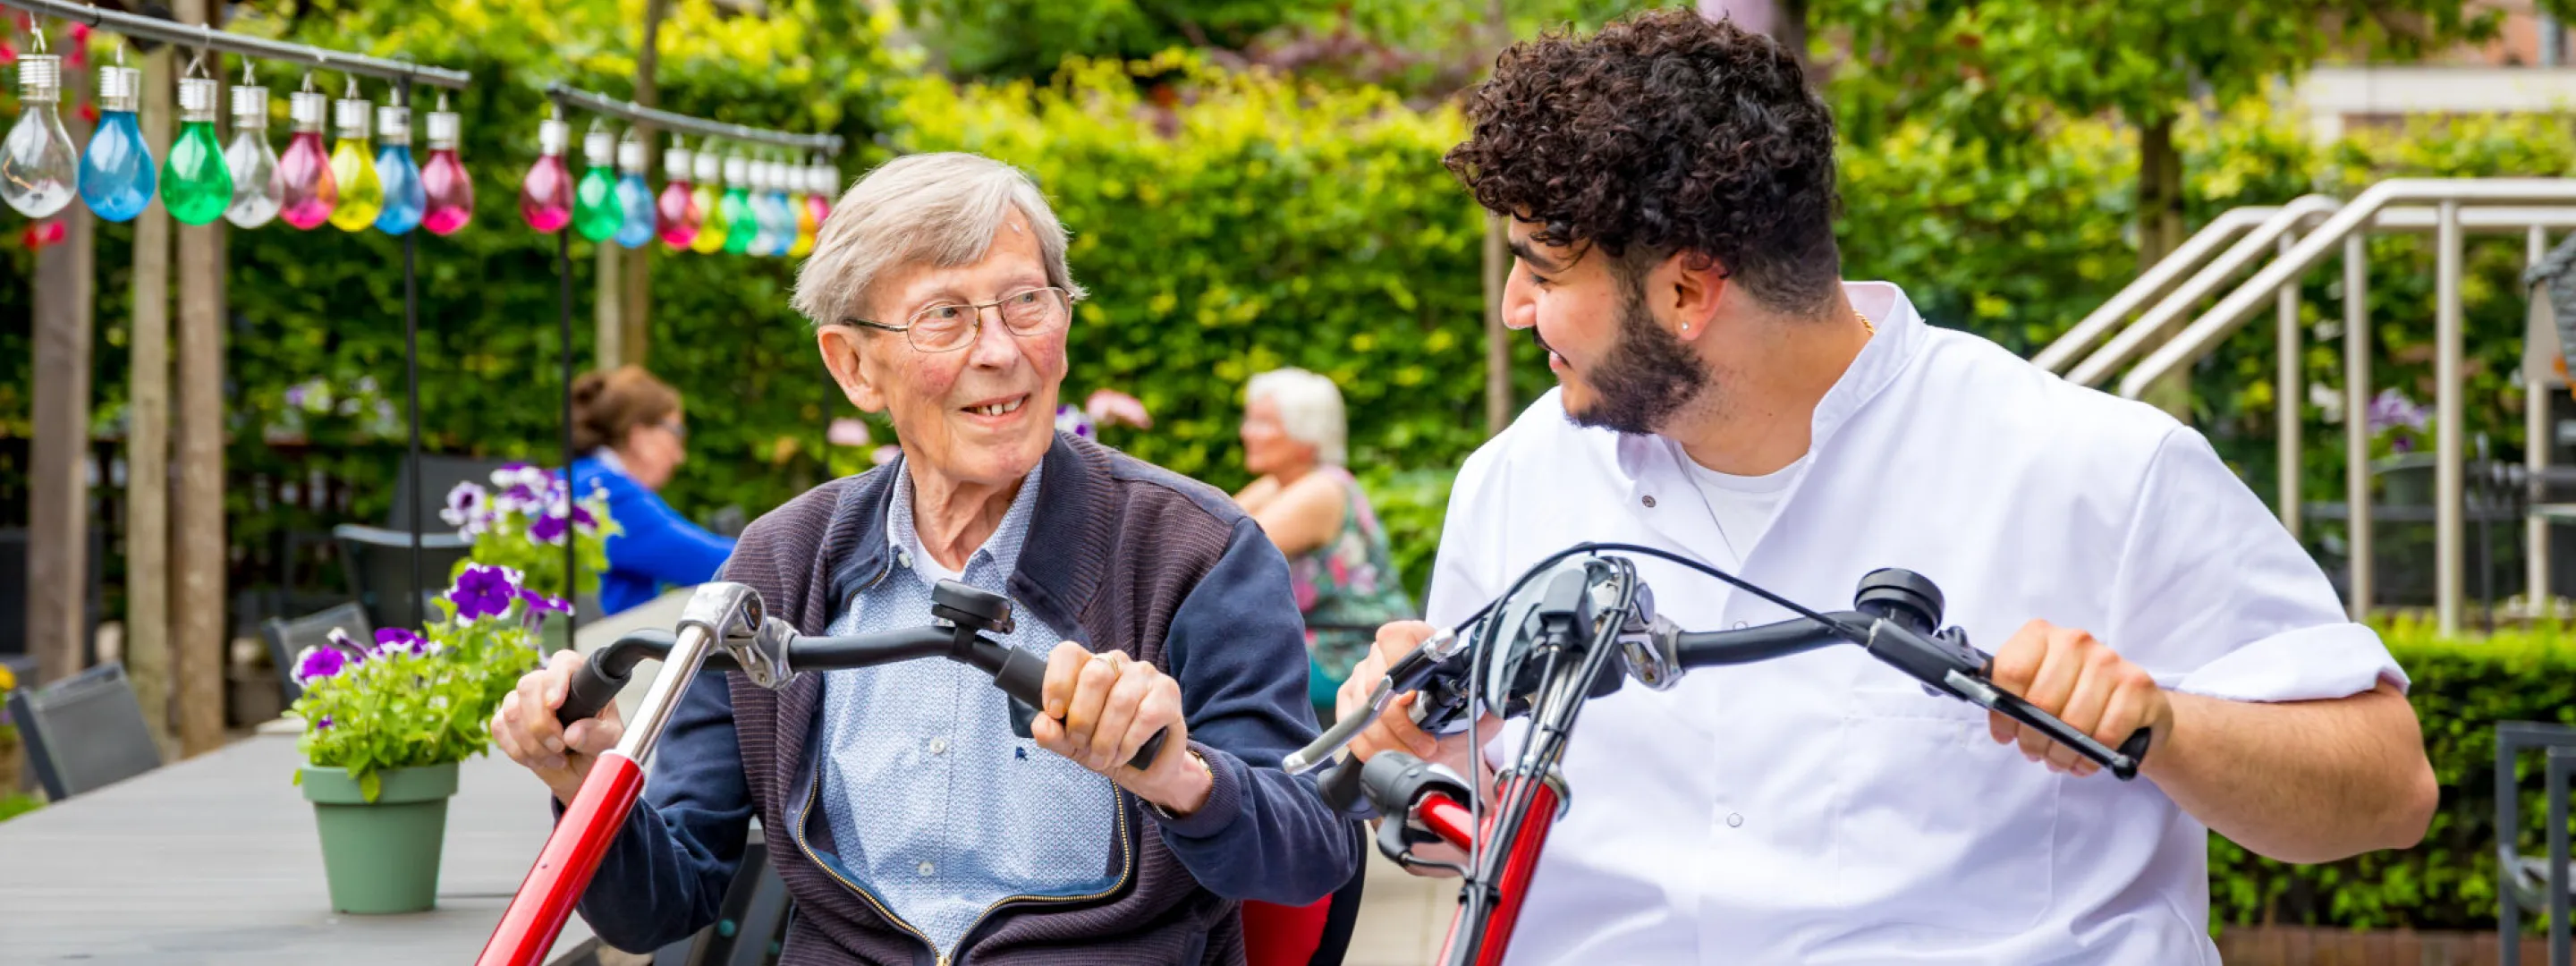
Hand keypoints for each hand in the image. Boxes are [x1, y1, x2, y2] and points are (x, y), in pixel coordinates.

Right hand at [491, 649, 625, 804]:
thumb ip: (598, 735)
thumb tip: (574, 733)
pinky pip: (499, 727)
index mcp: (581, 680)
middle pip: (529, 686)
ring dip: (531, 742)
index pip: (564, 663)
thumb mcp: (611, 742)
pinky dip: (517, 750)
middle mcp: (550, 685)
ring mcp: (526, 701)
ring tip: (555, 757)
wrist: (581, 771)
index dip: (555, 680)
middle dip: (541, 723)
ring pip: (511, 710)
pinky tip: (537, 759)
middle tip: (560, 745)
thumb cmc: (599, 747)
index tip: (555, 704)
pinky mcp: (508, 720)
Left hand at [1029, 643, 1205, 815]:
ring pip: (1120, 700)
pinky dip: (1129, 742)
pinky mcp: (1168, 692)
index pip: (1068, 654)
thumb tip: (1042, 723)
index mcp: (1088, 667)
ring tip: (1102, 758)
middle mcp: (1116, 663)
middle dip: (1082, 719)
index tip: (1055, 713)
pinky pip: (1145, 715)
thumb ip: (1052, 734)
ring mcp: (1145, 674)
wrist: (1146, 769)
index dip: (1057, 682)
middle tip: (1081, 744)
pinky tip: (1123, 754)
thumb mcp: (1071, 745)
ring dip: (1105, 739)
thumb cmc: (1106, 746)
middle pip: (1094, 676)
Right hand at [1337, 621, 1492, 782]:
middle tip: (1426, 744)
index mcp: (1415, 640)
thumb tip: (1497, 699)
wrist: (1438, 738)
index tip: (1413, 699)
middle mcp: (1382, 654)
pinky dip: (1371, 749)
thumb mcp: (1473, 707)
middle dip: (1401, 723)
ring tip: (1415, 753)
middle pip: (1375, 683)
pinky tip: (1391, 754)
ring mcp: (1361, 677)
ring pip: (1362, 711)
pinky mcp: (1348, 701)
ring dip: (1390, 741)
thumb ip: (1484, 700)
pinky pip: (1351, 728)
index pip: (1395, 637)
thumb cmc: (1454, 717)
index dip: (1401, 666)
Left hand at [1985, 619, 2172, 777]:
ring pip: (2073, 723)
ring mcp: (2110, 661)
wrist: (2132, 705)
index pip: (2011, 671)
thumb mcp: (2034, 688)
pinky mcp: (2137, 686)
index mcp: (2041, 635)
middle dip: (2033, 739)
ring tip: (2059, 758)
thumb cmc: (2072, 697)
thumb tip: (1991, 709)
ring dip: (2060, 753)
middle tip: (2034, 752)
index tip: (2006, 733)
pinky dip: (2090, 757)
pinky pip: (2104, 735)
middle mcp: (2076, 641)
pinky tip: (2084, 759)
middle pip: (2041, 701)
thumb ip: (2009, 694)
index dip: (2003, 710)